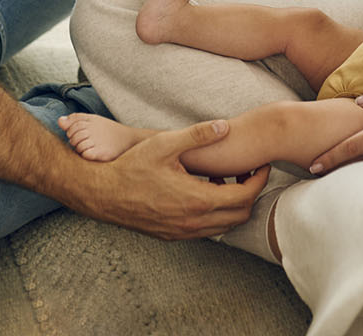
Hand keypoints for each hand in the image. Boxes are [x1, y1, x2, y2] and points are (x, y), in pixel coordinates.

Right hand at [88, 120, 269, 239]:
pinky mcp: (172, 235)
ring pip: (224, 226)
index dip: (259, 180)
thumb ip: (198, 135)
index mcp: (197, 200)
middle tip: (247, 173)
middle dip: (250, 194)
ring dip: (232, 205)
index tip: (261, 165)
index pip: (245, 196)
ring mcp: (183, 232)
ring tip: (224, 180)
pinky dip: (214, 214)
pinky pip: (206, 230)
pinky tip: (202, 191)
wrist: (101, 194)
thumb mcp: (165, 144)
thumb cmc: (131, 167)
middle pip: (241, 215)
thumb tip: (225, 126)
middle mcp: (193, 222)